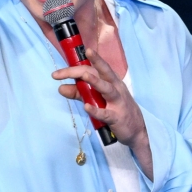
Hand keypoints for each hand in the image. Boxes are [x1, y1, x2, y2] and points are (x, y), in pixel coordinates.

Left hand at [52, 48, 152, 178]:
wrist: (136, 131)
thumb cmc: (115, 109)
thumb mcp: (96, 99)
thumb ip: (79, 93)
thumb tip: (60, 88)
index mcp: (110, 80)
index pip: (91, 69)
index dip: (73, 70)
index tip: (56, 74)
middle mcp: (115, 87)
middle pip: (102, 72)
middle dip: (90, 64)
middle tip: (76, 60)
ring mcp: (118, 102)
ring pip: (107, 88)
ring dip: (96, 82)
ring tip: (84, 77)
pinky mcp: (117, 117)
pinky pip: (106, 113)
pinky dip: (96, 110)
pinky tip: (87, 107)